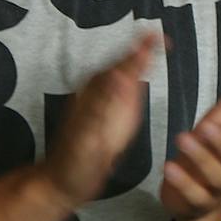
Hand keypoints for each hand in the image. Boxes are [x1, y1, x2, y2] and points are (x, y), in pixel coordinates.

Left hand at [38, 33, 158, 208]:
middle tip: (160, 37)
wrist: (61, 183)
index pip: (122, 66)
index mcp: (96, 97)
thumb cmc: (75, 165)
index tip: (158, 37)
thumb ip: (102, 107)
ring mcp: (99, 104)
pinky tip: (136, 78)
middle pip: (120, 66)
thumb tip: (118, 74)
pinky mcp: (102, 115)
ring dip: (135, 60)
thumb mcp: (89, 138)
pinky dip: (131, 77)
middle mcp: (97, 96)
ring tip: (152, 47)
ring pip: (119, 75)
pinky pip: (117, 89)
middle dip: (139, 49)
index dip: (140, 50)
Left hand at [161, 64, 220, 220]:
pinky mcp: (198, 203)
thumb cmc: (216, 148)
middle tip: (206, 126)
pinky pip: (195, 195)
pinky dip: (183, 182)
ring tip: (182, 138)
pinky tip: (170, 166)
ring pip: (217, 177)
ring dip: (201, 158)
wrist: (200, 195)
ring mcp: (219, 189)